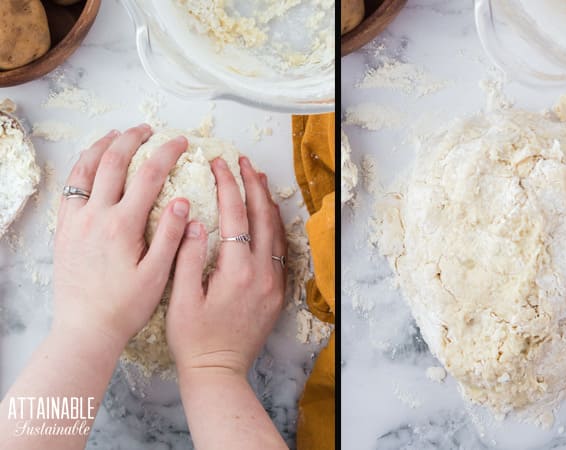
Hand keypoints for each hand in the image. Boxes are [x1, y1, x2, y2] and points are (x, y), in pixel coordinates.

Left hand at [53, 125, 190, 352]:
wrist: (85, 329)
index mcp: (123, 226)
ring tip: (117, 134)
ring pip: (85, 169)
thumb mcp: (157, 275)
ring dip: (103, 146)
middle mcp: (96, 216)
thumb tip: (182, 201)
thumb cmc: (125, 307)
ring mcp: (75, 220)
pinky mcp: (64, 229)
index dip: (167, 153)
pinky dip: (81, 167)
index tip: (181, 142)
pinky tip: (89, 164)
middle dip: (133, 139)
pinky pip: (69, 188)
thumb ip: (171, 236)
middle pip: (114, 162)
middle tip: (149, 130)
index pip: (149, 176)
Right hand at [167, 156, 286, 376]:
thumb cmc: (194, 339)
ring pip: (278, 230)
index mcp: (237, 271)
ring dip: (267, 202)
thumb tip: (192, 219)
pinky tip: (267, 215)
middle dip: (253, 184)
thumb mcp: (181, 299)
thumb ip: (187, 256)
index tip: (219, 163)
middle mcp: (263, 273)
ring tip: (257, 178)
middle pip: (263, 216)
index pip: (235, 215)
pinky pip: (282, 249)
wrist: (219, 371)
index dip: (227, 185)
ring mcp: (274, 282)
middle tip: (243, 161)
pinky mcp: (278, 291)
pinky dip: (275, 226)